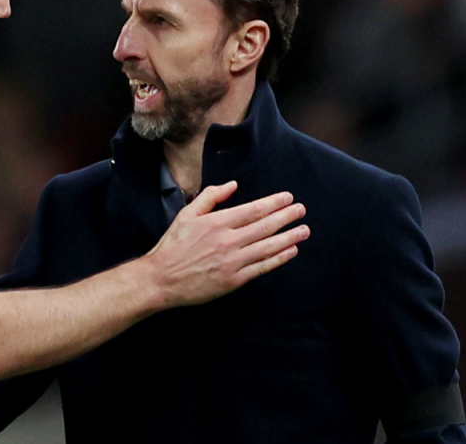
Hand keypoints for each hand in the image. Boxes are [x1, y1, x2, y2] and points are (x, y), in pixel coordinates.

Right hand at [146, 181, 308, 306]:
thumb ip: (211, 197)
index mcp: (217, 222)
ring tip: (304, 230)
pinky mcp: (234, 280)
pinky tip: (290, 251)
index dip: (274, 203)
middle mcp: (227, 241)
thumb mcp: (186, 214)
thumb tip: (233, 185)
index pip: (253, 210)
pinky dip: (278, 258)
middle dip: (287, 217)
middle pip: (265, 226)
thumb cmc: (173, 245)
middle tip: (302, 210)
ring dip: (289, 237)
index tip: (288, 198)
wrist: (162, 278)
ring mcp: (232, 261)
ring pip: (268, 246)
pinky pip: (262, 267)